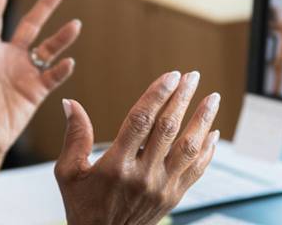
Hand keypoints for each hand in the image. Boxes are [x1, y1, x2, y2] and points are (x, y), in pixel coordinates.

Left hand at [0, 0, 81, 155]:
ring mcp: (25, 71)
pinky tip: (69, 62)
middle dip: (46, 5)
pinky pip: (53, 76)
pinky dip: (62, 69)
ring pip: (47, 48)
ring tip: (75, 25)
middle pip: (30, 24)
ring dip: (62, 37)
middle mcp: (9, 56)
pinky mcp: (36, 90)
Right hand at [55, 71, 220, 224]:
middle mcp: (142, 176)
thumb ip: (74, 137)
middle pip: (167, 129)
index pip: (140, 121)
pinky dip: (208, 150)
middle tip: (192, 77)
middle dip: (182, 99)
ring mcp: (161, 187)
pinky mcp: (173, 197)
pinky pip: (196, 170)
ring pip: (189, 148)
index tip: (171, 76)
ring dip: (202, 120)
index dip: (157, 95)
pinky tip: (213, 133)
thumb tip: (70, 103)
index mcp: (116, 165)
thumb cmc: (83, 206)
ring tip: (213, 98)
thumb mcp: (68, 173)